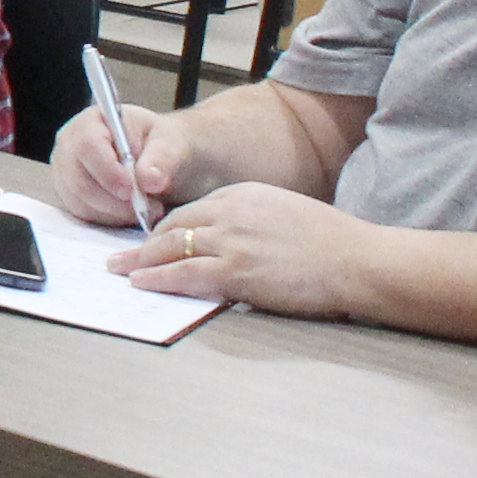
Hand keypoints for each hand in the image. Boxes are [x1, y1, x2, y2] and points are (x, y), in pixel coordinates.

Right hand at [49, 96, 193, 227]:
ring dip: (115, 212)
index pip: (88, 144)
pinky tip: (130, 212)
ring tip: (146, 208)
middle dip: (114, 200)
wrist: (157, 158)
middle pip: (79, 178)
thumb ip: (162, 158)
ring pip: (80, 200)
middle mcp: (70, 143)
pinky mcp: (68, 193)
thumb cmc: (160, 144)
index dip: (107, 170)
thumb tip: (149, 180)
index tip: (131, 190)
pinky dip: (109, 218)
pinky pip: (82, 213)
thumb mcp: (171, 143)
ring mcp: (65, 170)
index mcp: (92, 120)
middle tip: (149, 207)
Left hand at [110, 180, 369, 315]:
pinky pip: (184, 274)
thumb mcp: (283, 212)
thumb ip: (250, 220)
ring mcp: (232, 241)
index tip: (151, 238)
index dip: (166, 228)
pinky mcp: (237, 271)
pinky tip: (142, 282)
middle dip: (143, 243)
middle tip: (120, 256)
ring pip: (171, 248)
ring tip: (120, 270)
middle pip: (173, 226)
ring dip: (140, 261)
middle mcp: (231, 212)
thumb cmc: (330, 242)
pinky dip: (157, 278)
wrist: (356, 259)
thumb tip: (227, 240)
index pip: (191, 210)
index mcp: (243, 194)